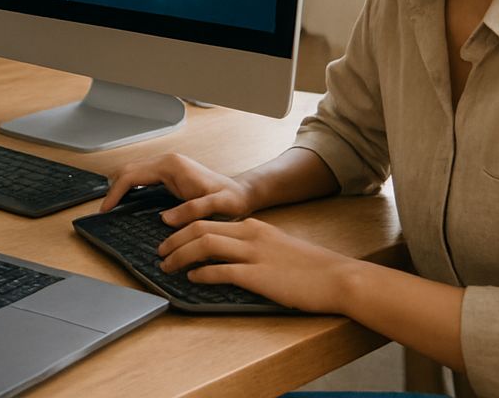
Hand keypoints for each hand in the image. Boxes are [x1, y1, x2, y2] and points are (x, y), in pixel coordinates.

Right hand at [99, 152, 254, 224]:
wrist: (242, 193)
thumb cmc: (232, 199)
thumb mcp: (218, 205)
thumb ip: (194, 210)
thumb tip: (166, 218)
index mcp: (172, 165)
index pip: (132, 175)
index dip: (116, 192)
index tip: (107, 209)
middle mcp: (167, 161)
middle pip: (128, 170)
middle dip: (113, 189)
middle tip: (105, 210)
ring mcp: (167, 165)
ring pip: (133, 172)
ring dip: (120, 187)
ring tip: (112, 207)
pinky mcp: (168, 173)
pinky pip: (141, 177)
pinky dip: (130, 187)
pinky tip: (128, 201)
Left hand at [156, 216, 356, 313]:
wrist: (339, 278)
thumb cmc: (312, 268)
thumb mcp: (278, 247)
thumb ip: (255, 247)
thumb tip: (231, 257)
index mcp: (254, 226)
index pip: (209, 220)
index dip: (184, 228)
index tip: (171, 236)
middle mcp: (250, 234)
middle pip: (200, 228)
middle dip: (174, 239)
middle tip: (160, 252)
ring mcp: (253, 254)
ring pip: (204, 245)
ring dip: (180, 255)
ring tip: (167, 265)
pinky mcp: (258, 276)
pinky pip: (220, 270)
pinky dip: (201, 273)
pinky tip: (192, 278)